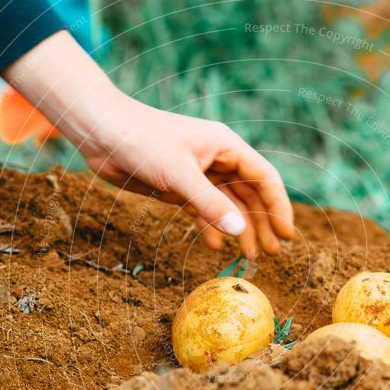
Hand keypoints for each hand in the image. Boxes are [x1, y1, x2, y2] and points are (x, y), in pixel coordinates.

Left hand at [3, 31, 293, 256]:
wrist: (102, 134)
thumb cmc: (141, 142)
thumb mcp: (178, 175)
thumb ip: (209, 204)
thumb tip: (239, 231)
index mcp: (225, 147)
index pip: (264, 177)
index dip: (278, 206)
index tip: (287, 235)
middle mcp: (216, 159)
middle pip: (250, 194)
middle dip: (262, 223)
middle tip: (271, 253)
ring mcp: (198, 173)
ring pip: (227, 205)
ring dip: (238, 229)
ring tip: (249, 256)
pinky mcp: (178, 186)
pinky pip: (202, 209)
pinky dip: (210, 227)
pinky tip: (214, 246)